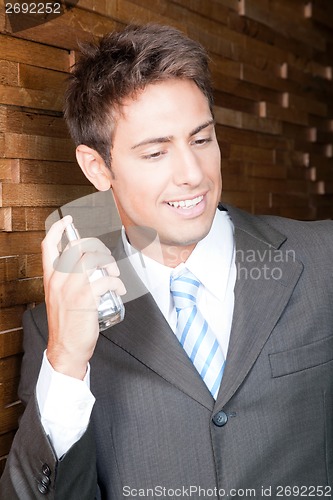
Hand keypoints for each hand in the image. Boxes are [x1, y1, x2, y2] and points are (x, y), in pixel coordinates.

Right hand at [42, 216, 125, 378]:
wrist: (66, 349)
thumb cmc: (67, 324)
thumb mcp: (59, 298)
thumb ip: (67, 280)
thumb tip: (87, 265)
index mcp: (50, 278)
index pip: (48, 246)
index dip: (58, 229)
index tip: (68, 220)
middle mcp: (58, 280)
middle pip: (78, 247)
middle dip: (98, 248)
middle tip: (107, 260)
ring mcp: (71, 289)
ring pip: (93, 259)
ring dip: (110, 263)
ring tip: (115, 274)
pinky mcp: (85, 299)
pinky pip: (106, 280)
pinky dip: (118, 282)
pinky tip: (120, 290)